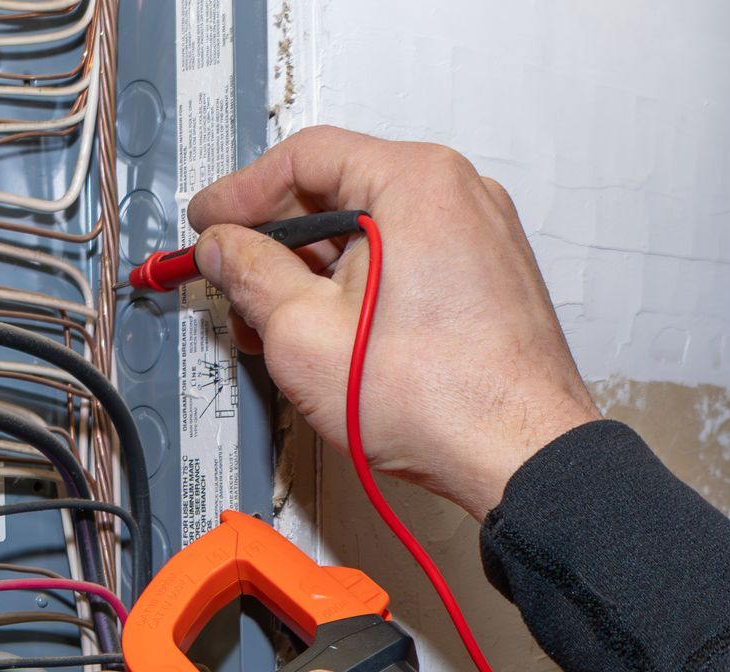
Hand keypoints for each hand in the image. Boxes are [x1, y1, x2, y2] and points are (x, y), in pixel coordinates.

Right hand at [189, 126, 599, 519]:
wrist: (521, 457)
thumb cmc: (442, 400)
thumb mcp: (304, 334)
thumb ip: (248, 274)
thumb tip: (222, 249)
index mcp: (417, 181)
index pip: (304, 156)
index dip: (240, 193)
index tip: (208, 225)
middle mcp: (458, 194)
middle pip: (338, 193)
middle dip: (275, 245)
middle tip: (233, 285)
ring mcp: (480, 236)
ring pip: (370, 234)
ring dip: (315, 275)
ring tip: (279, 329)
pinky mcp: (488, 278)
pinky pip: (406, 262)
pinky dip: (360, 290)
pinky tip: (332, 337)